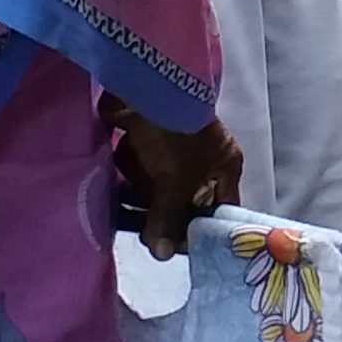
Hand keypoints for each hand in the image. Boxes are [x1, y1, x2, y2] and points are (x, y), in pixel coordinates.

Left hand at [111, 109, 239, 256]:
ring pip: (158, 190)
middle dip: (162, 212)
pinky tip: (118, 175)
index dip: (199, 230)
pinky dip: (128, 176)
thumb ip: (169, 217)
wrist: (144, 86)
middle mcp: (202, 162)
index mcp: (224, 167)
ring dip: (141, 192)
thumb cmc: (175, 134)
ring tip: (130, 192)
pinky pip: (138, 174)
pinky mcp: (146, 145)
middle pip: (184, 203)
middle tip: (145, 227)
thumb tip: (161, 256)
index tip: (176, 247)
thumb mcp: (177, 179)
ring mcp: (173, 153)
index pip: (218, 210)